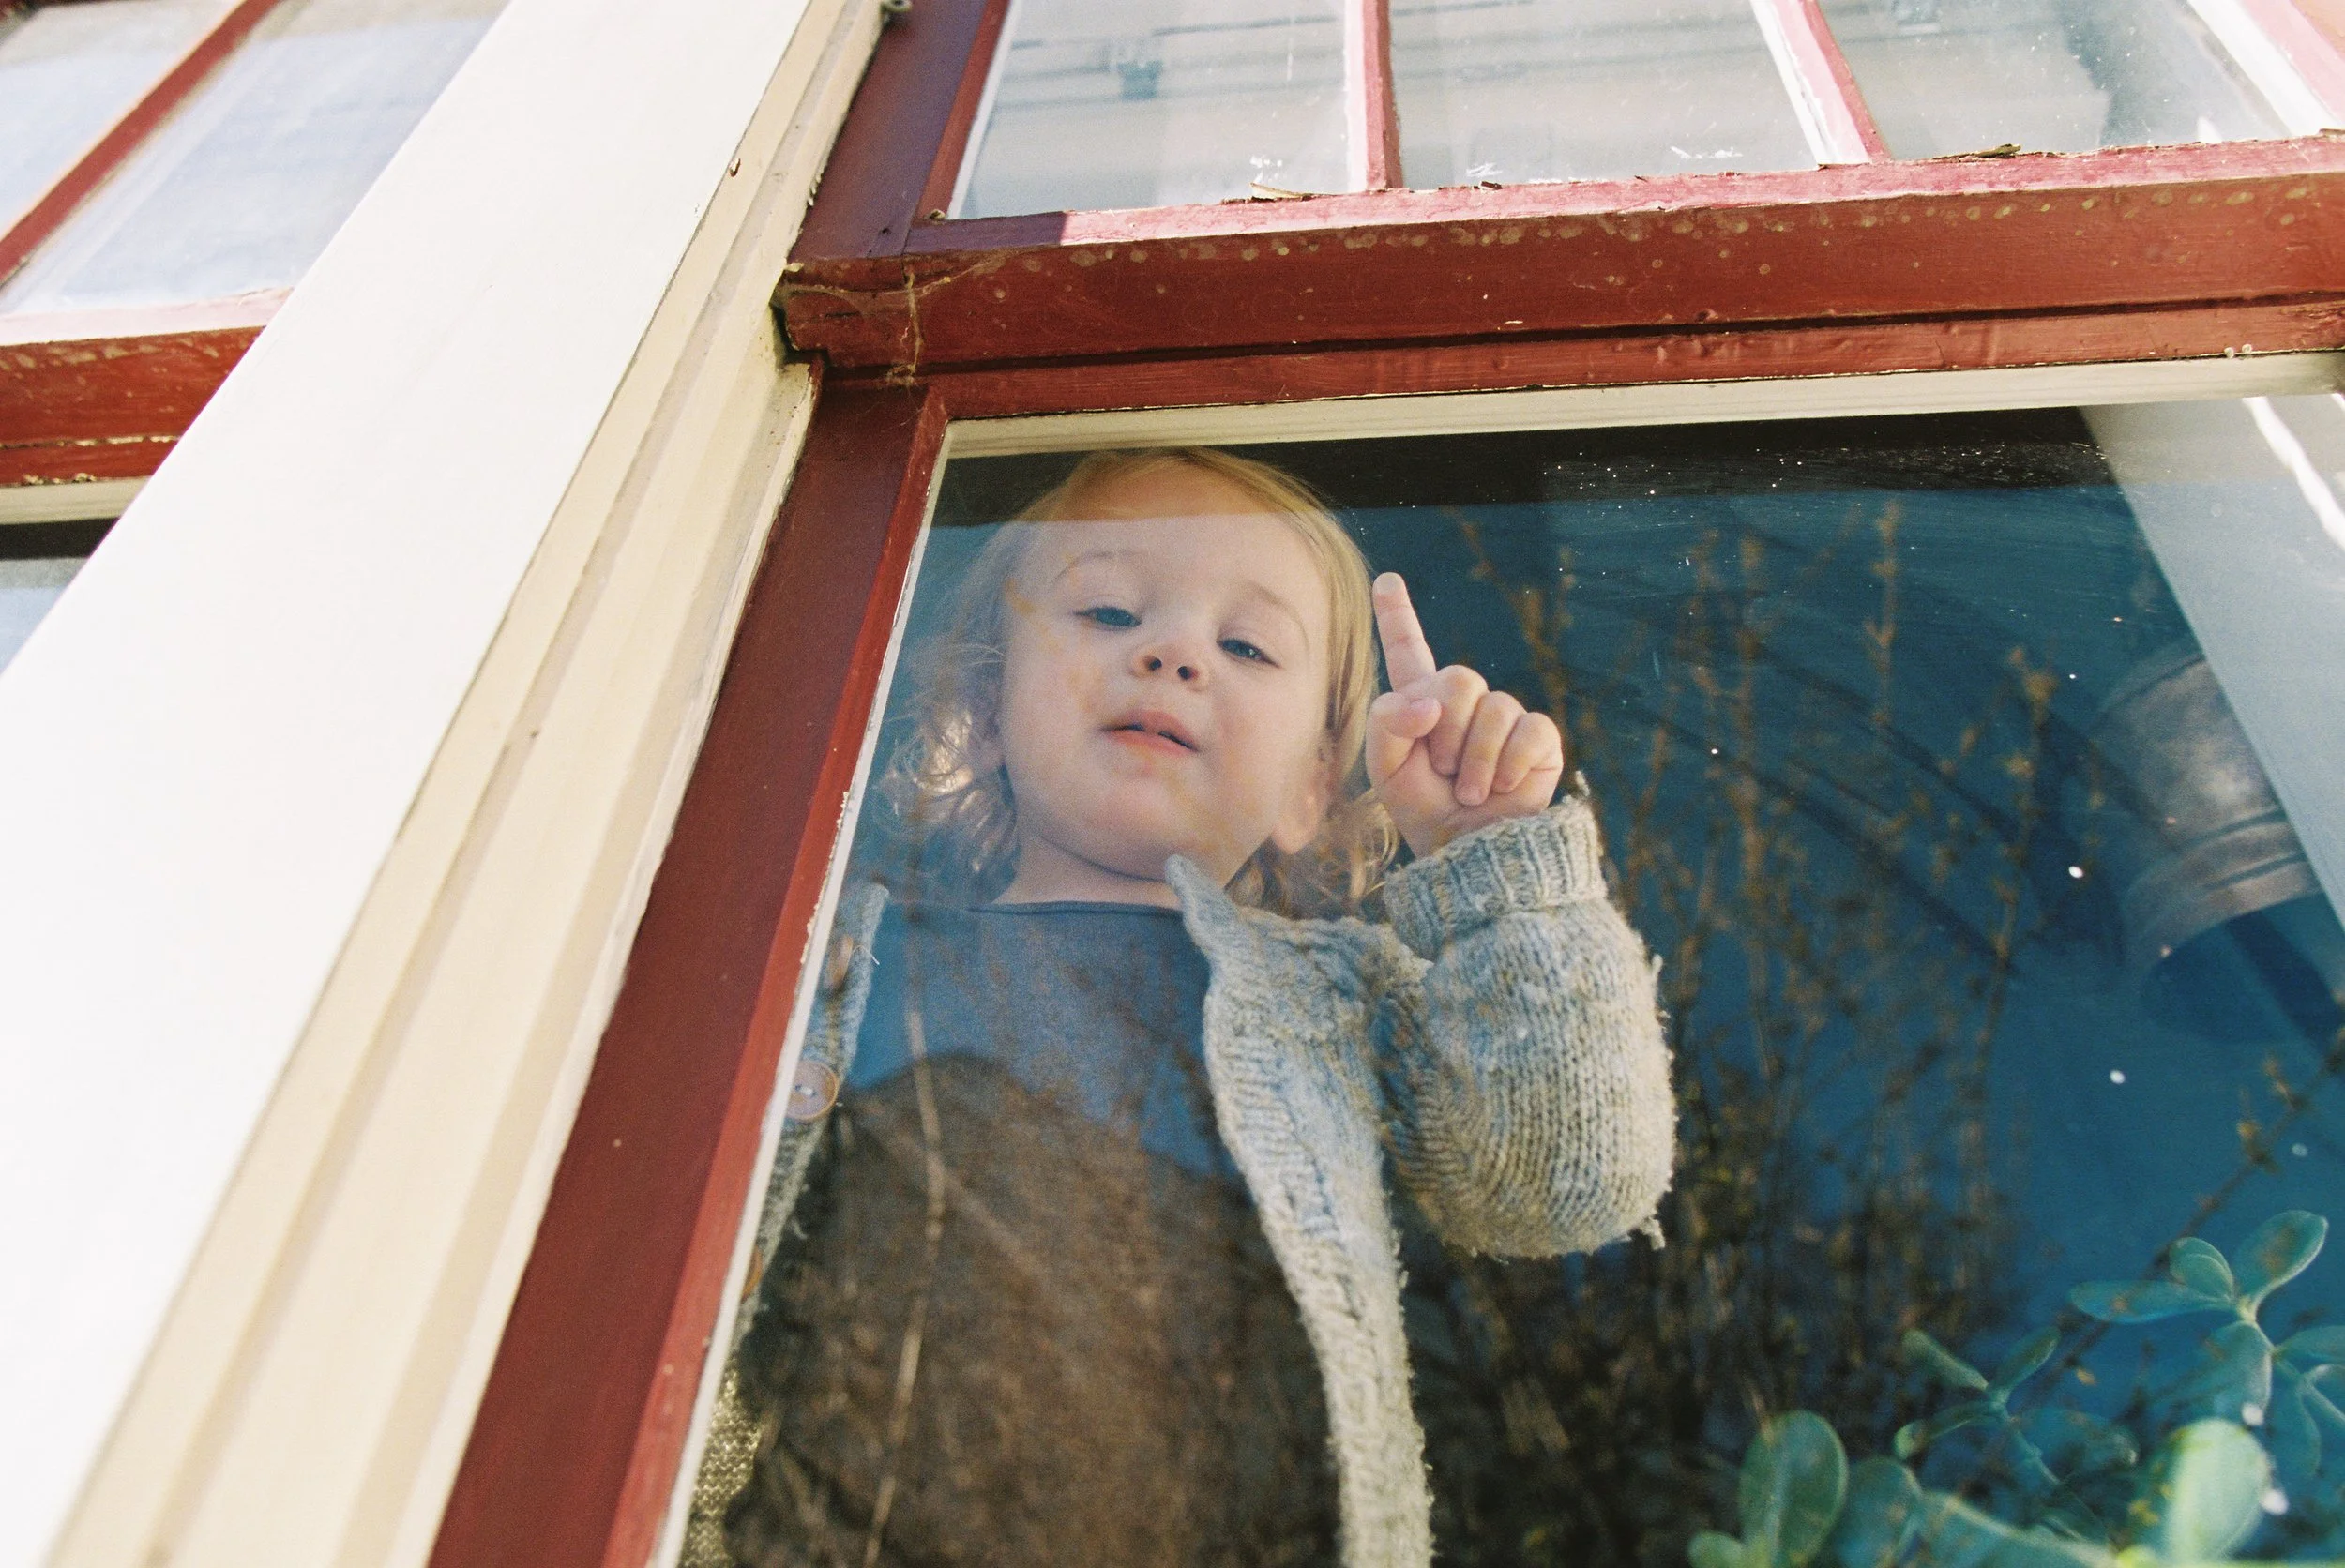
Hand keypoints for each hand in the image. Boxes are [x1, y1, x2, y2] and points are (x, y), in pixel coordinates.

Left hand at [1367, 572, 1564, 855]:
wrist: (1470, 853)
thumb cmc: (1425, 811)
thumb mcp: (1386, 770)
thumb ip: (1388, 722)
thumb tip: (1431, 700)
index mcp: (1420, 704)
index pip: (1408, 650)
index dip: (1397, 615)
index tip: (1386, 580)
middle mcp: (1465, 704)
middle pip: (1457, 677)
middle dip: (1445, 732)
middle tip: (1445, 772)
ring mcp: (1506, 717)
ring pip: (1495, 707)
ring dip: (1475, 760)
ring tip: (1470, 791)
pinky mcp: (1540, 739)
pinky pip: (1529, 730)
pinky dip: (1510, 765)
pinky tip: (1502, 788)